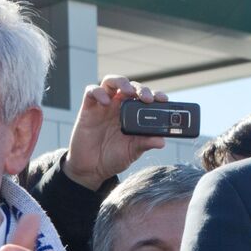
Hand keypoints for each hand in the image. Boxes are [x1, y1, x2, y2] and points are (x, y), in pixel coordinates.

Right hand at [63, 76, 168, 190]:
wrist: (91, 169)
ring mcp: (103, 106)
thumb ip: (145, 144)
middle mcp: (118, 107)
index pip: (145, 98)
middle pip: (130, 86)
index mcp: (132, 115)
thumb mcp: (132, 152)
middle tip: (147, 98)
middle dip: (140, 88)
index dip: (155, 95)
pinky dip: (98, 92)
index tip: (163, 99)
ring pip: (111, 82)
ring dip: (121, 82)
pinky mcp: (88, 109)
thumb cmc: (113, 158)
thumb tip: (162, 141)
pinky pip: (91, 91)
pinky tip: (105, 102)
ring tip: (128, 92)